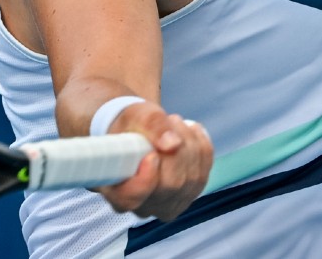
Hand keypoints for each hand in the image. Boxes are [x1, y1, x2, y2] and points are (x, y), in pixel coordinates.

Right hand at [95, 102, 211, 220]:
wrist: (141, 131)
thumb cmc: (131, 126)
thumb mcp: (134, 115)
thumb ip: (150, 126)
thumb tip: (173, 144)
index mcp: (116, 190)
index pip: (131, 198)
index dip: (145, 179)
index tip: (152, 155)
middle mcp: (142, 205)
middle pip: (170, 186)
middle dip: (175, 149)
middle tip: (168, 121)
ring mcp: (169, 204)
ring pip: (192, 179)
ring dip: (189, 143)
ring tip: (175, 123)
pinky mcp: (190, 195)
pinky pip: (205, 171)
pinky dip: (201, 146)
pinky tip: (189, 132)